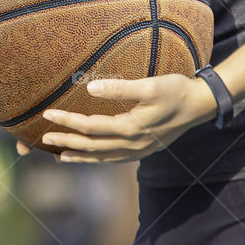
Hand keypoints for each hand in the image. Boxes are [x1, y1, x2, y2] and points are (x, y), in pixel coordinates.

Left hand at [0, 74, 217, 162]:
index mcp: (131, 128)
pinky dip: (96, 159)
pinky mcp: (143, 150)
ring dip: (78, 156)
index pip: (90, 126)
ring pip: (101, 157)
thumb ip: (120, 87)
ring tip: (58, 156)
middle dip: (65, 142)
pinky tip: (86, 157)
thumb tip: (90, 87)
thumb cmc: (176, 89)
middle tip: (42, 139)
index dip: (67, 120)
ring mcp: (138, 150)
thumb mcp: (151, 84)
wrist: (201, 105)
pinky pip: (113, 159)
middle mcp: (132, 144)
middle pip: (91, 146)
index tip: (47, 113)